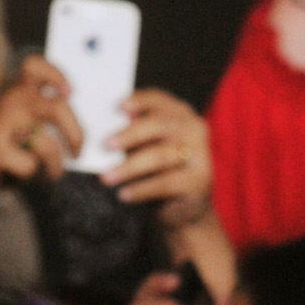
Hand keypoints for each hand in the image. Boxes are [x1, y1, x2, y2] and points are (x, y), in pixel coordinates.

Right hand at [0, 54, 82, 213]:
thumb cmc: (7, 154)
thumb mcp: (29, 133)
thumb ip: (49, 124)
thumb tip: (84, 130)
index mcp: (18, 94)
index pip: (34, 66)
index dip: (56, 74)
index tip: (70, 92)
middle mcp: (8, 103)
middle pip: (56, 107)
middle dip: (76, 134)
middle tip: (77, 151)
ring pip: (45, 142)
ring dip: (56, 165)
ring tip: (53, 173)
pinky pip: (30, 164)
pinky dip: (35, 176)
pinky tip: (24, 177)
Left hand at [105, 89, 216, 231]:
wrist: (189, 204)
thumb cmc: (164, 169)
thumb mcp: (153, 145)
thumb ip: (138, 133)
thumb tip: (108, 129)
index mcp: (181, 115)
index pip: (159, 100)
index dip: (139, 101)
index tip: (118, 106)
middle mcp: (194, 131)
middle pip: (158, 126)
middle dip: (129, 134)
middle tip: (105, 145)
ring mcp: (199, 156)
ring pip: (158, 156)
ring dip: (128, 167)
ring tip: (107, 178)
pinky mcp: (198, 182)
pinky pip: (164, 183)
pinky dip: (141, 189)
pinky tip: (124, 194)